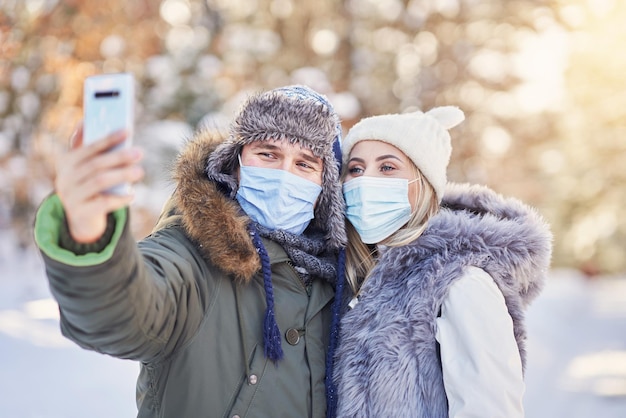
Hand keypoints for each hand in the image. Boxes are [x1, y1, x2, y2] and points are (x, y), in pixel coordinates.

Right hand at [55, 125, 143, 242]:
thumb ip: (88, 147)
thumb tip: (88, 121)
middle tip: (139, 152)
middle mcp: (65, 177)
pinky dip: (119, 199)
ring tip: (139, 171)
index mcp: (67, 161)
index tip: (127, 131)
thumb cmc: (88, 185)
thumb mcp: (84, 167)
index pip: (89, 147)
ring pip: (99, 182)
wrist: (80, 219)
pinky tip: (132, 195)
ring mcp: (71, 196)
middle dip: (119, 157)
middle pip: (95, 164)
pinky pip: (103, 203)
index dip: (108, 138)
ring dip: (121, 175)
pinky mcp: (80, 212)